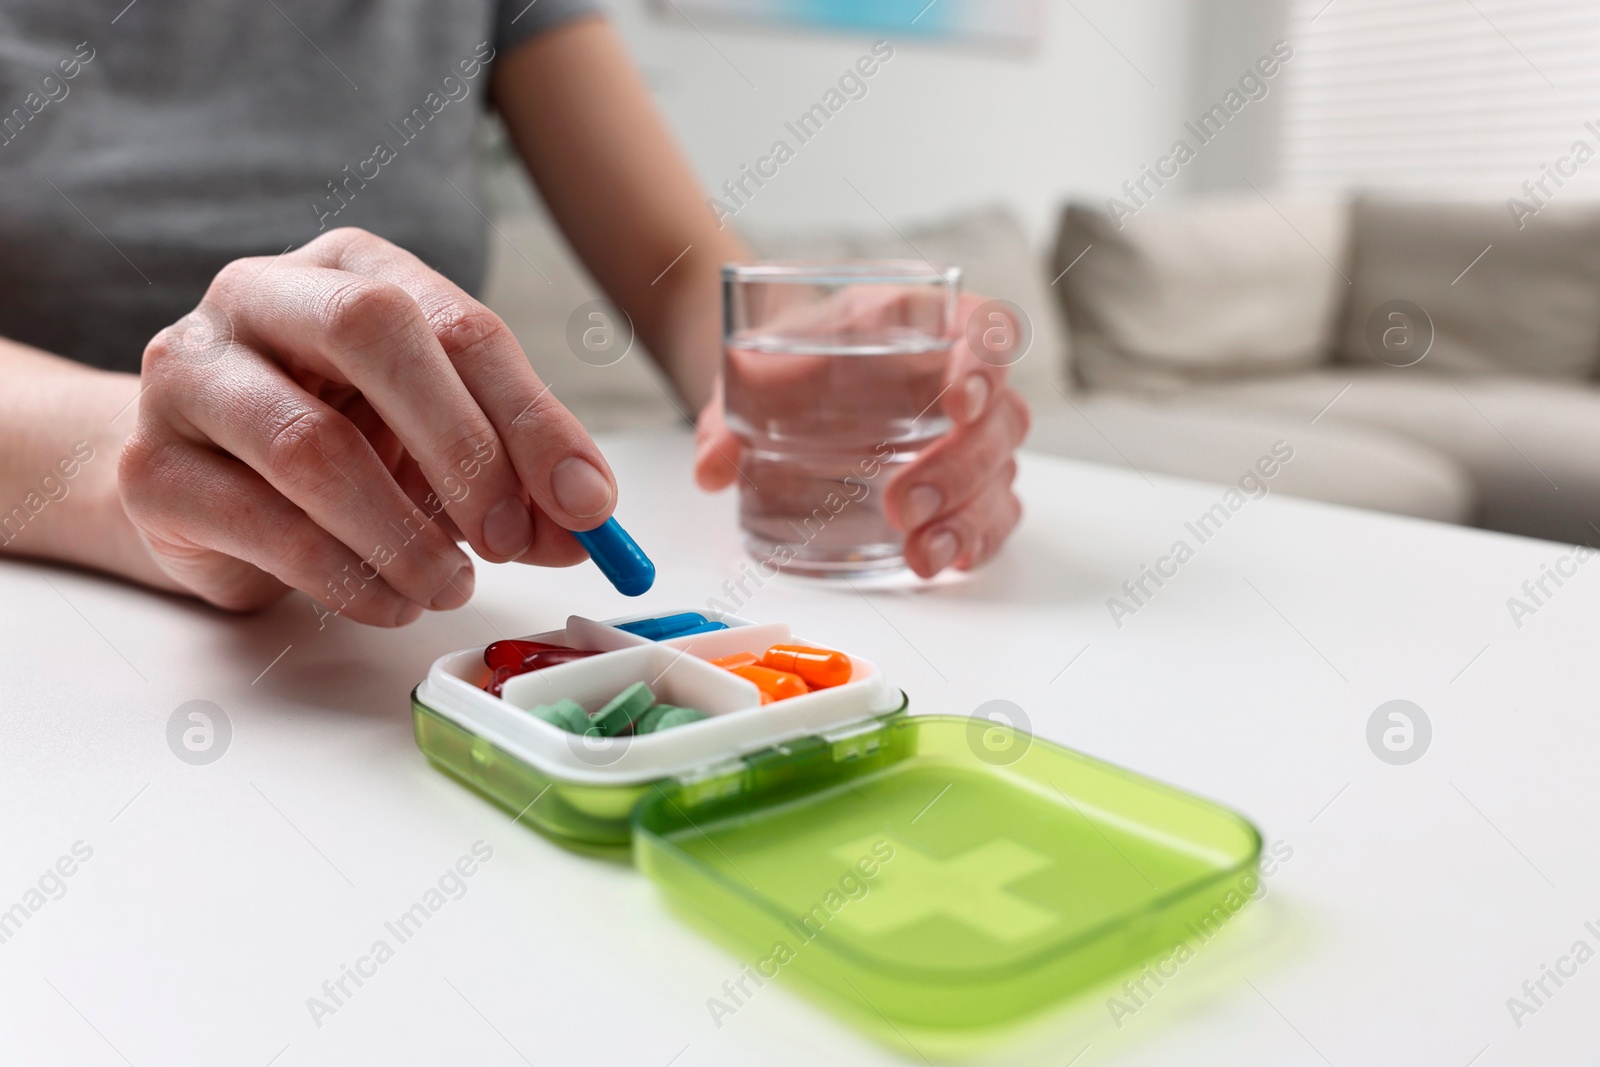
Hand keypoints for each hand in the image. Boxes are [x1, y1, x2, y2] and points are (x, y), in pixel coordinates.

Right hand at [118, 228, 618, 625]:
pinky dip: (347, 579)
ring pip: (311, 445)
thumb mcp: (438, 445)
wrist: (200, 484)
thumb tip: (588, 521)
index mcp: (351, 268)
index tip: (587, 503)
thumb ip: (517, 474)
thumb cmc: (339, 441)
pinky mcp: (153, 469)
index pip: (458, 323)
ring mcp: (191, 375)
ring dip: (404, 534)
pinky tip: (391, 600)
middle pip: (374, 332)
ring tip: (450, 586)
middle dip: (462, 448)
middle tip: (510, 538)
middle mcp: (260, 295)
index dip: (533, 418)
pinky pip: (262, 526)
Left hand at [694, 290, 1027, 577]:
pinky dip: (975, 542)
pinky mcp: (965, 485)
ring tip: (919, 556)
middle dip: (960, 467)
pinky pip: (994, 514)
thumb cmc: (788, 363)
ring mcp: (968, 435)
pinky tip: (940, 561)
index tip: (958, 402)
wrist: (783, 383)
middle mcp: (957, 377)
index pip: (985, 328)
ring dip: (968, 518)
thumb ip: (728, 414)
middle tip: (905, 505)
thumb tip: (713, 466)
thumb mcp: (753, 371)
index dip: (984, 363)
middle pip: (1000, 417)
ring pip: (1002, 473)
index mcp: (917, 323)